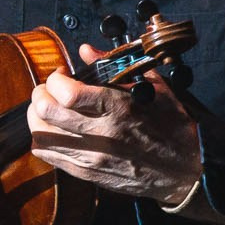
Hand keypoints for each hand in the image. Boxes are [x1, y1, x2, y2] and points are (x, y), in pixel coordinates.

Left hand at [25, 45, 202, 204]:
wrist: (186, 170)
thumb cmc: (171, 125)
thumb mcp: (153, 87)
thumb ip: (115, 66)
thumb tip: (86, 50)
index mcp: (118, 108)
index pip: (66, 93)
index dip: (55, 79)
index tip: (62, 74)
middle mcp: (101, 134)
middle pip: (46, 112)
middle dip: (40, 93)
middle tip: (49, 89)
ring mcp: (91, 157)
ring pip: (40, 135)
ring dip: (37, 117)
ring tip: (49, 109)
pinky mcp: (86, 173)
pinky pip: (46, 155)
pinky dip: (42, 138)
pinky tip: (54, 129)